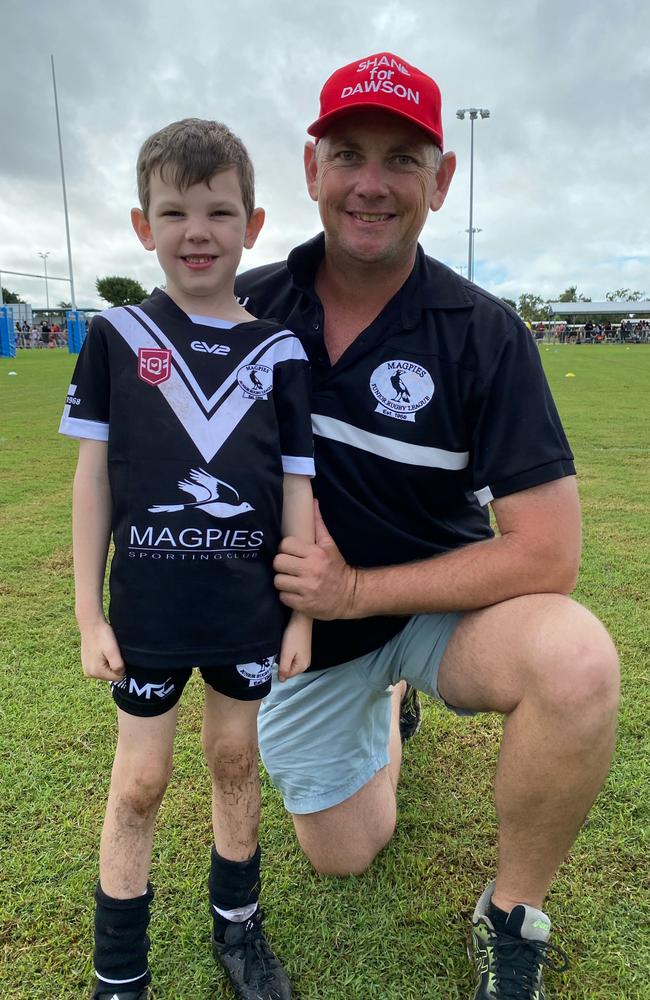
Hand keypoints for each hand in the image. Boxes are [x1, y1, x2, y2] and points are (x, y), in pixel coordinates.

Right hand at [78, 618, 124, 680]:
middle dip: (114, 664)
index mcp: (96, 672)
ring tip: (105, 650)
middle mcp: (89, 674)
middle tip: (111, 651)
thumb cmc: (103, 635)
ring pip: (107, 671)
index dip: (121, 665)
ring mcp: (87, 669)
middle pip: (111, 675)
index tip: (115, 654)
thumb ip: (117, 665)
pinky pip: (101, 666)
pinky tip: (101, 650)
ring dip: (109, 661)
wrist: (91, 624)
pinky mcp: (87, 664)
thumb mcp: (113, 651)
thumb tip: (121, 674)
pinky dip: (104, 659)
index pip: (118, 677)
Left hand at [273, 502, 357, 619]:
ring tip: (292, 581)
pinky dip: (287, 596)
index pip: (285, 545)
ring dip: (283, 581)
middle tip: (290, 568)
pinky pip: (283, 597)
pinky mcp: (304, 605)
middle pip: (278, 562)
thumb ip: (318, 524)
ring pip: (278, 580)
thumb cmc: (336, 567)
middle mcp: (311, 570)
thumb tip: (312, 501)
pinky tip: (296, 593)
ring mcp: (307, 589)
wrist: (350, 595)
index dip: (286, 549)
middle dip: (282, 565)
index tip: (291, 554)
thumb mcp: (329, 545)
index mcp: (316, 553)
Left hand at [278, 613, 311, 681]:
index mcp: (302, 666)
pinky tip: (286, 646)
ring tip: (283, 648)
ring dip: (284, 658)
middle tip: (281, 651)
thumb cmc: (293, 636)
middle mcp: (305, 663)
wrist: (301, 620)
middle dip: (282, 663)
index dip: (279, 668)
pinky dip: (287, 653)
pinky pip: (292, 657)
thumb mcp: (286, 654)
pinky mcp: (303, 650)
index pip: (287, 675)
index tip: (278, 657)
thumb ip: (283, 669)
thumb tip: (281, 680)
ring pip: (290, 663)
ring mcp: (305, 657)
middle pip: (289, 670)